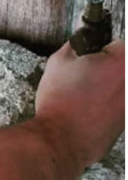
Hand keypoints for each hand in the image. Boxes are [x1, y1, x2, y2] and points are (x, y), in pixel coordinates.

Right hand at [34, 40, 123, 167]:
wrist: (62, 139)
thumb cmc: (60, 102)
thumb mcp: (59, 62)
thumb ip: (75, 45)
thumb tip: (82, 40)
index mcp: (122, 62)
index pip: (118, 43)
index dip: (98, 48)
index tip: (89, 55)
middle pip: (121, 65)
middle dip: (105, 67)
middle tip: (86, 73)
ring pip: (119, 85)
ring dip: (107, 84)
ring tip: (85, 92)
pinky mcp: (127, 119)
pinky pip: (118, 102)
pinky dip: (106, 102)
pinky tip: (88, 107)